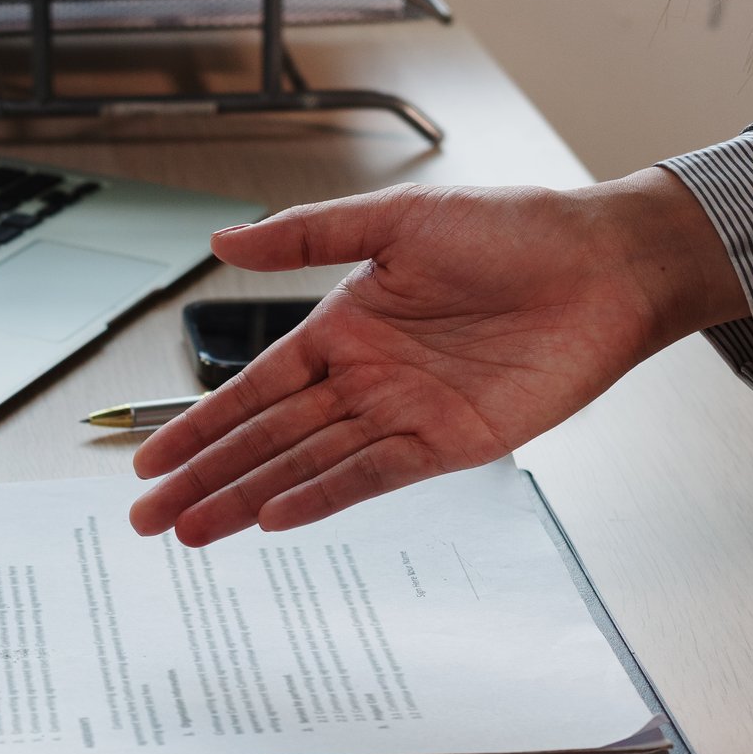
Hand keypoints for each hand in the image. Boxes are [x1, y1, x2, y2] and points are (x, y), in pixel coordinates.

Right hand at [129, 169, 744, 545]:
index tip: (149, 460)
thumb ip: (306, 235)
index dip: (199, 425)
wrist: (605, 265)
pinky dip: (320, 498)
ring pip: (306, 467)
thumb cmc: (514, 230)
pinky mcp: (448, 444)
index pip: (253, 388)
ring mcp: (402, 416)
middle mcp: (365, 379)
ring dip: (247, 500)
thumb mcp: (396, 220)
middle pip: (267, 440)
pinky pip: (370, 477)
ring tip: (192, 532)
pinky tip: (273, 518)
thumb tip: (222, 240)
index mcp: (344, 327)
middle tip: (147, 519)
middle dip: (204, 478)